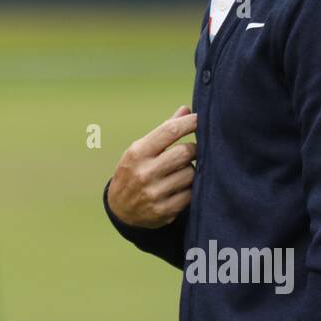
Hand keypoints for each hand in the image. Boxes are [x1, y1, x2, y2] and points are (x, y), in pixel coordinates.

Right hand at [107, 105, 197, 228]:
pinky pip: (191, 194)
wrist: (120, 209)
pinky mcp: (164, 211)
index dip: (190, 122)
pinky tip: (182, 187)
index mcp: (137, 153)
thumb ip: (164, 131)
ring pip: (191, 173)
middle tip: (195, 150)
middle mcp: (144, 172)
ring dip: (192, 170)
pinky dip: (191, 189)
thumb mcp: (141, 150)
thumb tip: (186, 109)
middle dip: (195, 149)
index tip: (201, 119)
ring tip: (183, 170)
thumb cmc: (134, 170)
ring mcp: (154, 193)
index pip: (170, 130)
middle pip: (185, 152)